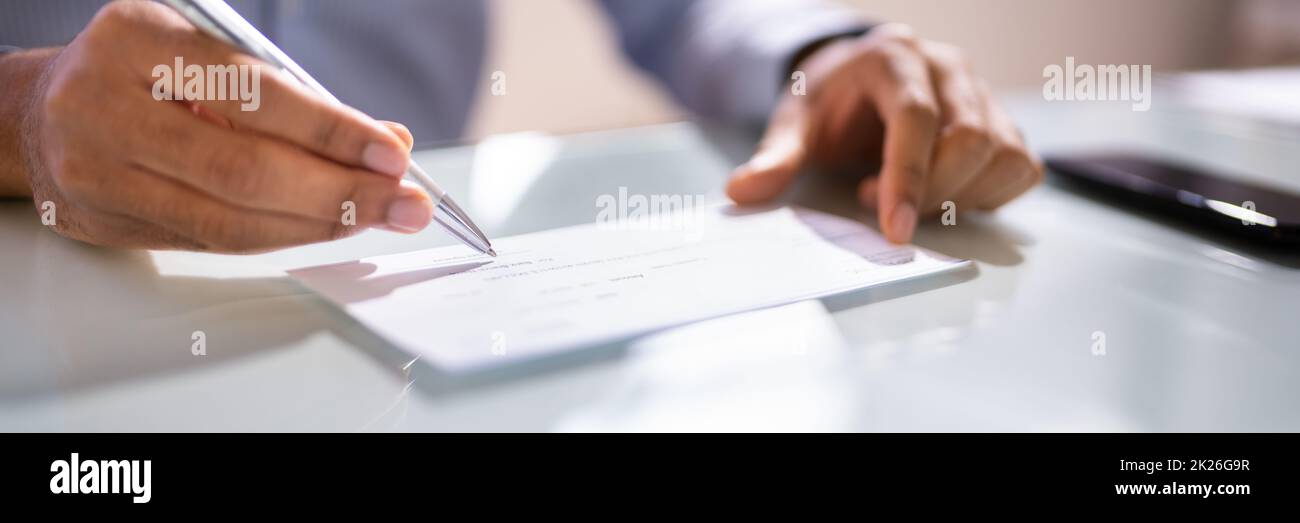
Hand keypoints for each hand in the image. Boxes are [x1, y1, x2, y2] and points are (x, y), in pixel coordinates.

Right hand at [14, 0, 431, 251]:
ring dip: (319, 225)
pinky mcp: (105, 221)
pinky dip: (279, 237)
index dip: (331, 131)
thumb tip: (390, 142)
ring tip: (377, 218)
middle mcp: (105, 103)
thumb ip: (294, 95)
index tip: (392, 153)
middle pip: (244, 169)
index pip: (253, 94)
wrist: (44, 110)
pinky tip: (323, 227)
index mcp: (138, 40)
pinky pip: (212, 241)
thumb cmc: (146, 73)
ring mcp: (97, 169)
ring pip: (230, 218)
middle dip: (339, 192)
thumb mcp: (210, 53)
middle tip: (403, 202)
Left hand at [726, 24, 1043, 243]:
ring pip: (1002, 154)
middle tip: (882, 208)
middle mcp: (948, 67)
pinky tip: (947, 197)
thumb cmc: (827, 102)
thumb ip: (775, 156)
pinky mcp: (1002, 120)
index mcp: (894, 57)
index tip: (894, 228)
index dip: (908, 177)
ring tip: (911, 199)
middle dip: (931, 192)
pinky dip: (989, 195)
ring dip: (960, 197)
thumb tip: (743, 190)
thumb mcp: (794, 122)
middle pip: (969, 138)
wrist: (853, 81)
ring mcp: (982, 92)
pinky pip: (1021, 166)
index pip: (915, 117)